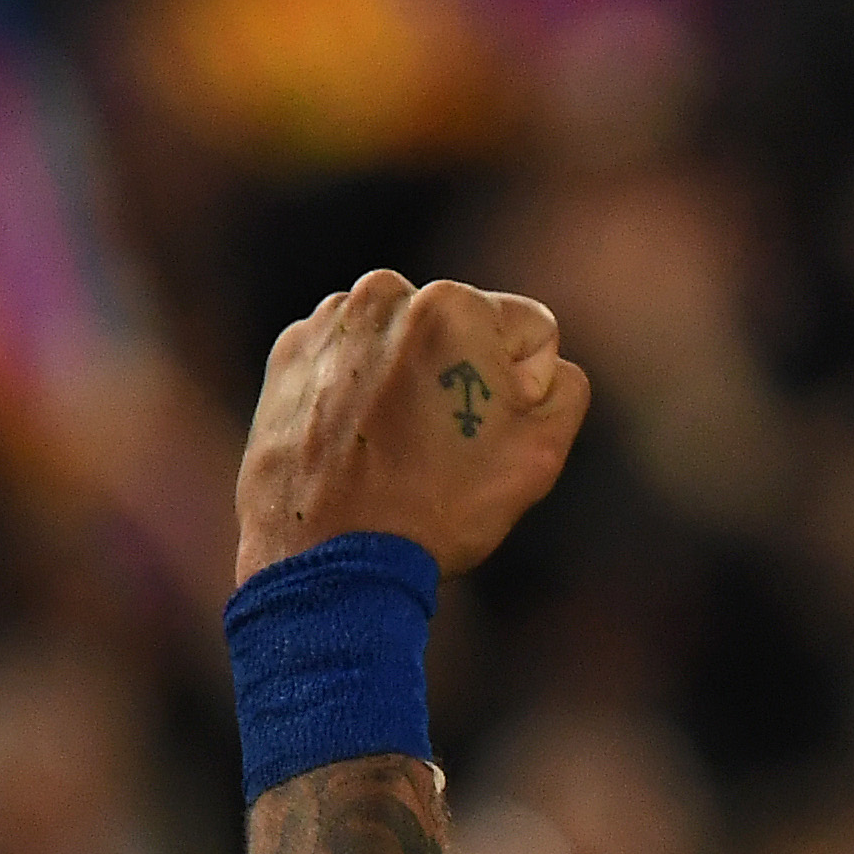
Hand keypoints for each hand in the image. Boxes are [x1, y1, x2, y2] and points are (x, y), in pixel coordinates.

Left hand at [232, 272, 589, 587]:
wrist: (328, 559)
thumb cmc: (441, 506)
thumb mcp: (542, 450)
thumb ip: (565, 383)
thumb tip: (538, 365)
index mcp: (455, 304)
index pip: (529, 331)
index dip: (525, 390)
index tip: (486, 435)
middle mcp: (386, 293)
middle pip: (462, 328)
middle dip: (462, 374)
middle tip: (440, 445)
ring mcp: (327, 323)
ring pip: (405, 341)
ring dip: (409, 379)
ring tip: (394, 447)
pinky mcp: (288, 354)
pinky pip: (351, 358)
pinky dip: (358, 390)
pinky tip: (357, 442)